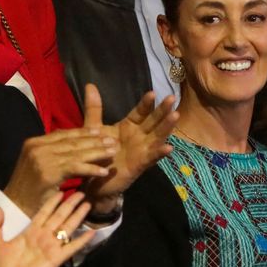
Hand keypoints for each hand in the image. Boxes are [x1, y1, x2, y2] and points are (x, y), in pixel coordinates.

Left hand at [0, 192, 93, 266]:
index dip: (52, 202)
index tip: (61, 191)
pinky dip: (82, 240)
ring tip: (87, 204)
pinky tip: (92, 232)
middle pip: (60, 216)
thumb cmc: (3, 265)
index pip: (44, 212)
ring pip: (68, 227)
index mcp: (31, 230)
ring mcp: (52, 245)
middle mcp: (44, 235)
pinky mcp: (58, 257)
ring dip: (78, 216)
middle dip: (70, 204)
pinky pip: (72, 246)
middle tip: (80, 193)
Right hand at [3, 125, 117, 216]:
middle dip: (94, 141)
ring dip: (97, 152)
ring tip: (113, 152)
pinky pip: (76, 168)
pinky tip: (104, 171)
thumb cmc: (30, 188)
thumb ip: (52, 151)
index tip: (100, 131)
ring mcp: (42, 159)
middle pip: (72, 142)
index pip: (64, 134)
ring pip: (76, 153)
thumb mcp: (39, 164)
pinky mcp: (49, 172)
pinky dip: (91, 169)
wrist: (15, 208)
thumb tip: (73, 141)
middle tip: (112, 140)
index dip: (83, 132)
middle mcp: (37, 147)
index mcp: (34, 142)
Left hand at [81, 85, 177, 215]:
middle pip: (153, 121)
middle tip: (172, 98)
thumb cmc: (96, 153)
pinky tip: (168, 148)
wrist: (92, 181)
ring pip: (157, 136)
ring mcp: (141, 150)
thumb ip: (94, 108)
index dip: (146, 103)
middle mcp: (138, 136)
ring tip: (176, 116)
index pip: (140, 112)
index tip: (152, 93)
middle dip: (162, 110)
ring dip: (167, 127)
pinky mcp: (139, 165)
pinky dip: (160, 153)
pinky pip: (151, 158)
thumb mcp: (94, 128)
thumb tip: (90, 85)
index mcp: (129, 126)